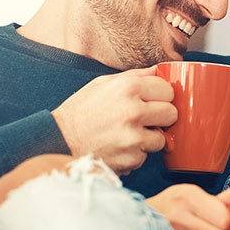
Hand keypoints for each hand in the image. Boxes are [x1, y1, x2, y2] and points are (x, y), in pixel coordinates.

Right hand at [52, 66, 176, 174]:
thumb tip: (158, 70)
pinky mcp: (131, 158)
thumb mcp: (101, 84)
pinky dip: (134, 155)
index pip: (168, 90)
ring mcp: (133, 137)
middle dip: (161, 118)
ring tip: (127, 135)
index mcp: (128, 88)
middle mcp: (133, 111)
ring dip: (148, 139)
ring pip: (161, 139)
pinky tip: (118, 148)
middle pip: (171, 113)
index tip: (153, 101)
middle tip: (145, 120)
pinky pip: (145, 156)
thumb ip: (133, 76)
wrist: (58, 140)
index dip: (161, 97)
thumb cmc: (79, 111)